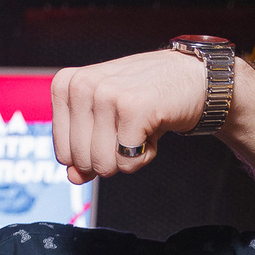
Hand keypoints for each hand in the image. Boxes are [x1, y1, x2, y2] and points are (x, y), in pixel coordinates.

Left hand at [50, 49, 207, 181]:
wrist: (191, 77)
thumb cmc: (145, 97)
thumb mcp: (105, 120)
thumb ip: (83, 150)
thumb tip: (73, 177)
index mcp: (67, 84)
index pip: (63, 153)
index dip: (90, 154)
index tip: (110, 129)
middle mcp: (82, 85)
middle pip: (81, 162)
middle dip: (109, 158)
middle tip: (128, 128)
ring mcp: (106, 94)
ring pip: (102, 164)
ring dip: (128, 157)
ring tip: (140, 126)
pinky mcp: (133, 107)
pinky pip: (127, 163)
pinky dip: (144, 156)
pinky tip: (152, 128)